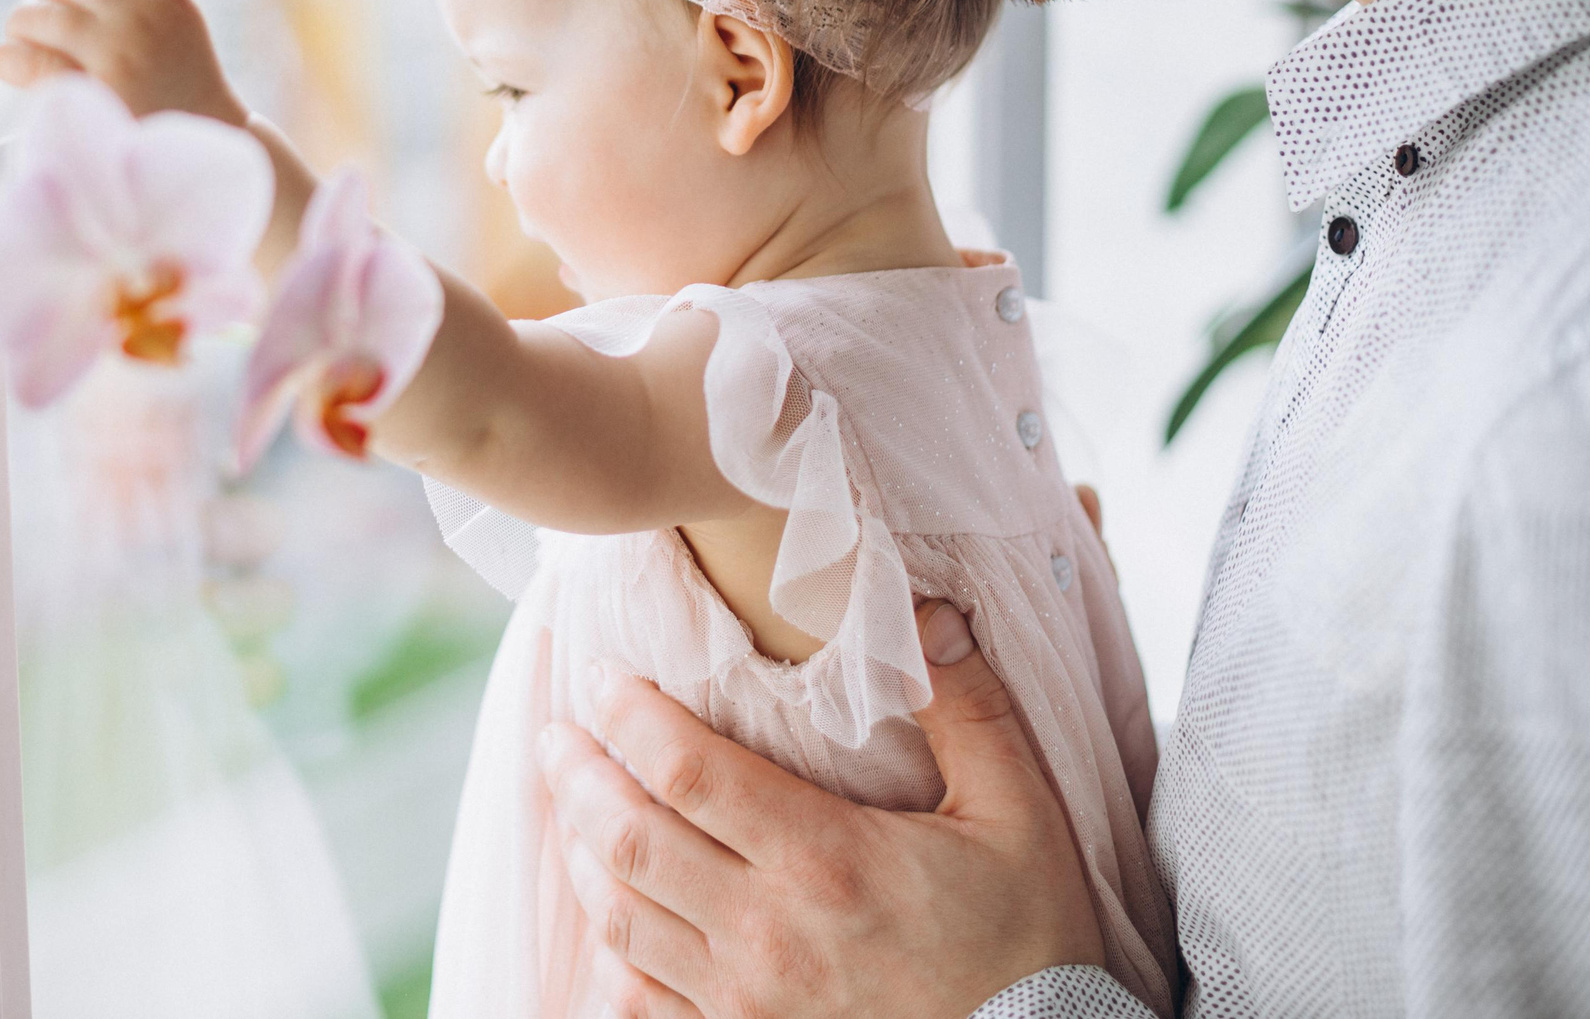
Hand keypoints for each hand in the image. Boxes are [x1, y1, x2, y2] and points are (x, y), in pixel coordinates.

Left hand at [0, 0, 246, 125]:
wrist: (205, 150)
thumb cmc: (184, 96)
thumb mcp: (182, 30)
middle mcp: (140, 17)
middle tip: (51, 17)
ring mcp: (112, 53)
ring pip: (40, 11)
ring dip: (25, 24)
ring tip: (30, 43)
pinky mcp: (84, 91)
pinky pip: (27, 57)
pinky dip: (9, 57)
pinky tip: (11, 66)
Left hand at [541, 602, 1103, 1018]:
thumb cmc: (1033, 941)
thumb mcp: (1019, 813)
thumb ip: (968, 707)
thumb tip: (924, 610)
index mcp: (825, 861)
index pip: (687, 770)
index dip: (628, 714)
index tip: (602, 676)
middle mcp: (768, 934)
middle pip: (632, 841)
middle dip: (580, 777)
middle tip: (557, 733)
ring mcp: (749, 1004)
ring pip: (624, 923)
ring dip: (585, 857)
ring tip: (576, 807)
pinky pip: (644, 1008)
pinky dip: (612, 959)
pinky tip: (609, 921)